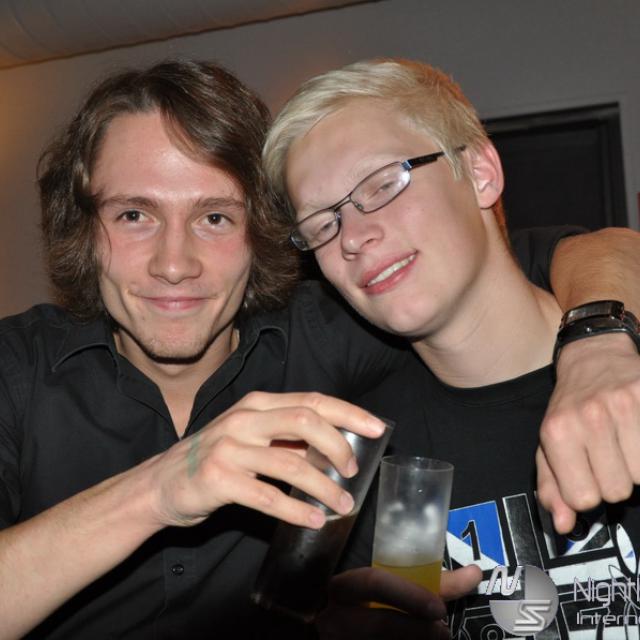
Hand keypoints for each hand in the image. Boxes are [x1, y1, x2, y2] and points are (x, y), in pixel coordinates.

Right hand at [141, 391, 385, 529]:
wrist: (160, 482)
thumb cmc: (215, 457)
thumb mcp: (250, 435)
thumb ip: (287, 437)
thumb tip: (335, 448)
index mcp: (257, 404)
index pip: (312, 401)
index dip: (349, 413)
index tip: (378, 428)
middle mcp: (244, 419)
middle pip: (305, 421)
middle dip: (338, 446)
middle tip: (352, 471)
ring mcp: (229, 448)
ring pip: (291, 463)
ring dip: (324, 487)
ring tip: (343, 505)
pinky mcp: (218, 479)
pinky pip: (267, 497)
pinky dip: (296, 509)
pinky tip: (314, 520)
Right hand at [316, 565, 481, 639]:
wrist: (348, 633)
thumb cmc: (378, 606)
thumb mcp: (397, 591)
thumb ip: (433, 584)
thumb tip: (475, 572)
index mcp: (344, 588)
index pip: (372, 581)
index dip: (407, 594)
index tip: (439, 608)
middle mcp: (334, 617)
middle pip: (378, 624)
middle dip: (417, 630)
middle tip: (444, 633)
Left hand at [537, 333, 639, 532]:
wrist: (594, 358)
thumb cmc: (571, 408)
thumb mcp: (549, 444)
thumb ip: (552, 487)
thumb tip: (563, 525)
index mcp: (557, 432)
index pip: (583, 498)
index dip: (588, 492)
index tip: (587, 474)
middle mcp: (589, 417)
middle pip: (617, 490)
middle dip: (614, 479)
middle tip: (608, 455)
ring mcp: (623, 405)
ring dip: (636, 466)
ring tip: (624, 443)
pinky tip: (637, 434)